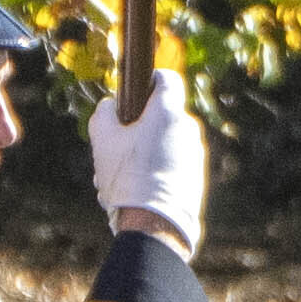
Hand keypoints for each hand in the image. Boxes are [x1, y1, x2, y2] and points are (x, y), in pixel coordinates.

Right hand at [84, 77, 208, 253]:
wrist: (155, 222)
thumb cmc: (127, 176)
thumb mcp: (103, 138)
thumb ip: (105, 111)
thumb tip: (112, 106)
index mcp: (168, 111)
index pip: (166, 79)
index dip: (147, 81)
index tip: (133, 96)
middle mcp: (188, 127)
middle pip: (162, 115)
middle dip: (140, 126)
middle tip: (119, 147)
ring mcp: (196, 152)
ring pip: (166, 141)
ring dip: (147, 150)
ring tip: (124, 176)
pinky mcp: (197, 175)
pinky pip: (174, 163)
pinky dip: (158, 169)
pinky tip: (138, 189)